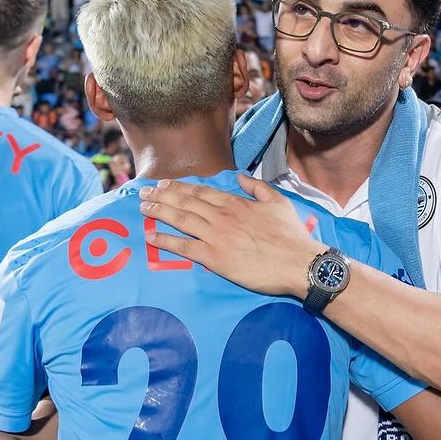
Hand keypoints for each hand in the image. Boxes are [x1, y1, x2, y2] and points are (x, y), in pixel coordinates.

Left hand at [139, 176, 323, 298]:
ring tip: (143, 209)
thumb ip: (257, 187)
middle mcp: (221, 216)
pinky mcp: (214, 257)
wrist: (297, 262)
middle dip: (161, 196)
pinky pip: (184, 246)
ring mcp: (216, 236)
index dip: (179, 187)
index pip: (200, 191)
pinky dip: (165, 241)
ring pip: (181, 219)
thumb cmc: (290, 234)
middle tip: (143, 193)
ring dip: (159, 212)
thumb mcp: (277, 202)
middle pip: (185, 202)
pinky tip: (151, 236)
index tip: (163, 184)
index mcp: (235, 203)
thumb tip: (241, 177)